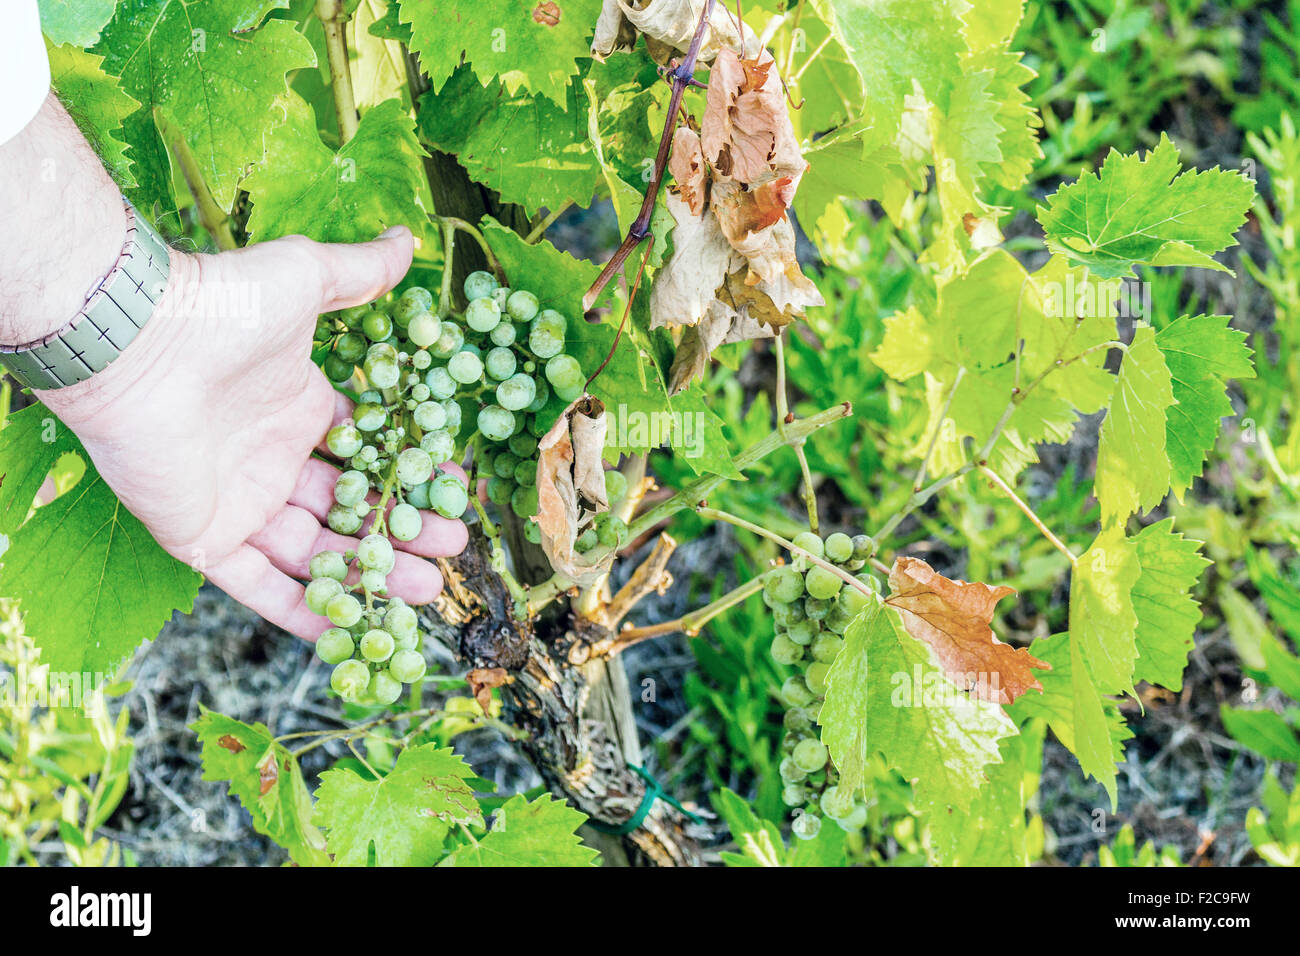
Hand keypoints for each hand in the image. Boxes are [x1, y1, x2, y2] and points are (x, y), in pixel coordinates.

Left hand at [39, 226, 467, 638]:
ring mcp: (238, 504)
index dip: (410, 476)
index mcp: (300, 410)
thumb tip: (406, 240)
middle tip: (452, 552)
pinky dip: (300, 611)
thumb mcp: (306, 279)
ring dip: (369, 575)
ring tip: (428, 591)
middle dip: (403, 534)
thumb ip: (360, 272)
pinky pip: (256, 586)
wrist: (142, 344)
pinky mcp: (202, 539)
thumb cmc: (225, 307)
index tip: (455, 494)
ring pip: (314, 553)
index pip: (367, 456)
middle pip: (349, 512)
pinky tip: (349, 629)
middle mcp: (271, 460)